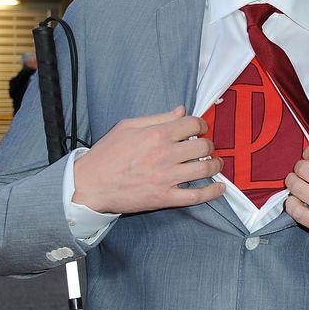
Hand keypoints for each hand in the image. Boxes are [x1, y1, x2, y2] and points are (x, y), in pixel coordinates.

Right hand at [72, 106, 224, 213]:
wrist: (89, 185)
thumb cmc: (106, 154)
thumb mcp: (127, 126)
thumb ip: (158, 118)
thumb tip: (182, 111)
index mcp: (156, 134)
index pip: (193, 124)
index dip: (202, 124)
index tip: (201, 129)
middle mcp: (164, 154)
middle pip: (203, 145)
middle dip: (209, 145)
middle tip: (206, 147)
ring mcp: (166, 177)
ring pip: (204, 169)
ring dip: (215, 165)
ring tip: (215, 164)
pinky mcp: (165, 198)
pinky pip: (196, 196)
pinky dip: (212, 192)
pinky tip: (219, 187)